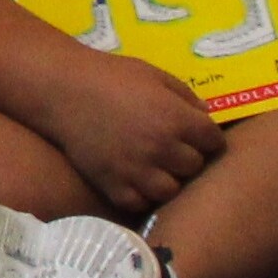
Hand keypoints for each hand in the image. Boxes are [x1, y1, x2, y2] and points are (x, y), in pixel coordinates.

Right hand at [46, 49, 225, 217]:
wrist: (62, 88)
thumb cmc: (111, 76)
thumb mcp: (155, 75)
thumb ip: (187, 97)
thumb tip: (206, 119)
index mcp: (177, 119)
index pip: (214, 142)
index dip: (205, 137)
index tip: (194, 134)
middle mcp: (162, 148)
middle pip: (194, 167)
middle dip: (186, 156)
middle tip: (169, 147)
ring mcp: (137, 171)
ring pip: (171, 190)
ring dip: (165, 178)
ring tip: (152, 166)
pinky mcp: (114, 185)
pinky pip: (140, 202)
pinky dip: (139, 193)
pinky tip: (133, 177)